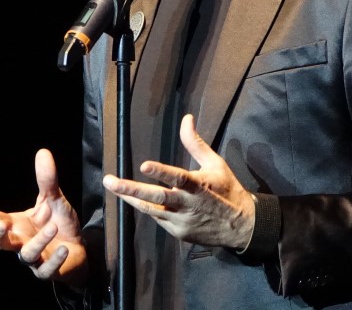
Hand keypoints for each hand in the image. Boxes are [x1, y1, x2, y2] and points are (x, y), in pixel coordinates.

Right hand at [0, 148, 87, 286]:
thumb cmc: (59, 224)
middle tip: (0, 225)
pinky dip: (54, 260)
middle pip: (2, 243)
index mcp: (18, 226)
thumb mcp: (53, 200)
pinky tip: (63, 249)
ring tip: (52, 226)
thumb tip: (43, 151)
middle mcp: (21, 243)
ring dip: (38, 241)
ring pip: (27, 254)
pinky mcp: (49, 270)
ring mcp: (34, 259)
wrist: (79, 249)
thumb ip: (47, 180)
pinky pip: (47, 269)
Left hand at [103, 113, 254, 249]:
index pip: (177, 177)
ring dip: (131, 199)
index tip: (144, 166)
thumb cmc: (227, 189)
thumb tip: (186, 118)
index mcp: (198, 185)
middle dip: (131, 189)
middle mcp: (187, 204)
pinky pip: (158, 219)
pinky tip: (134, 199)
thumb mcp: (216, 163)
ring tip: (113, 188)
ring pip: (151, 210)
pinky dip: (147, 208)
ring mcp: (181, 221)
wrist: (240, 226)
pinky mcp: (178, 232)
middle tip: (111, 181)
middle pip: (156, 197)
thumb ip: (196, 143)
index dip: (161, 172)